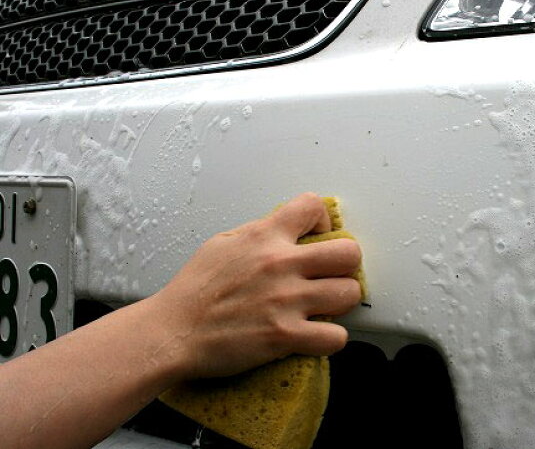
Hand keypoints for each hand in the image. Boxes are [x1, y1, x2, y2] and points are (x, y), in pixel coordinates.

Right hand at [150, 193, 362, 379]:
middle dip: (345, 265)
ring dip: (341, 302)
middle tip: (331, 276)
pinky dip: (330, 339)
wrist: (172, 332)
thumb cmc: (193, 291)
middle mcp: (280, 264)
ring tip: (325, 307)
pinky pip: (336, 336)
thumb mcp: (223, 243)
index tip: (316, 238)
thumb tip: (286, 230)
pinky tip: (316, 336)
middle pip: (349, 252)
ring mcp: (285, 300)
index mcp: (264, 236)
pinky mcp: (285, 336)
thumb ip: (259, 233)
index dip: (322, 221)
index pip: (313, 206)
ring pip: (350, 293)